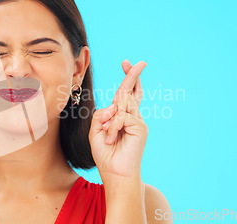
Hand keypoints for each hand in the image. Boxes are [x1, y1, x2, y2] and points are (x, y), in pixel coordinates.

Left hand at [89, 59, 147, 179]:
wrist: (115, 174)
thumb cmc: (105, 155)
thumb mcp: (96, 131)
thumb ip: (101, 114)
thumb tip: (114, 105)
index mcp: (120, 117)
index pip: (125, 94)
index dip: (128, 79)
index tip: (126, 63)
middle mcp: (131, 117)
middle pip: (131, 91)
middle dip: (133, 75)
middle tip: (140, 62)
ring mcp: (137, 121)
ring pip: (121, 104)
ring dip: (108, 121)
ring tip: (108, 138)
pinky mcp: (140, 127)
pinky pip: (121, 116)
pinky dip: (112, 127)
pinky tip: (111, 140)